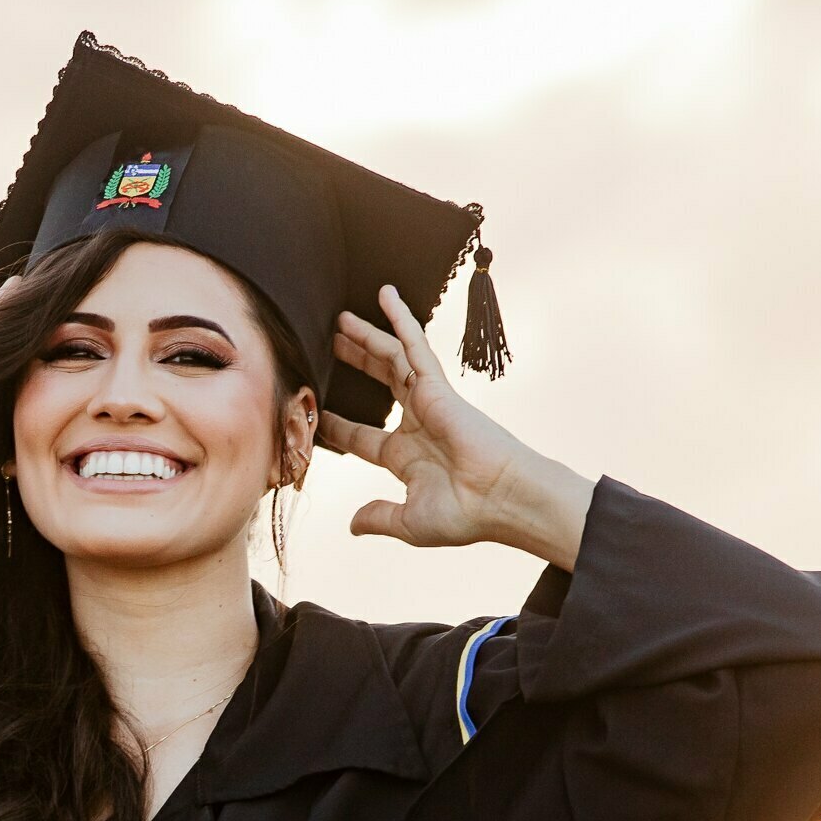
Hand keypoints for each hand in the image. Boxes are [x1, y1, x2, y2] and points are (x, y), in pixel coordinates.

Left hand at [317, 284, 539, 548]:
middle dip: (355, 365)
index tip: (318, 415)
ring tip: (340, 321)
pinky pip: (414, 346)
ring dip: (367, 338)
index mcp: (406, 457)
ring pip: (391, 360)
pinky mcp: (438, 386)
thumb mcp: (409, 522)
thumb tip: (351, 525)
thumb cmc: (466, 515)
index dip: (340, 425)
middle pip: (378, 385)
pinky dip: (401, 320)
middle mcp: (417, 424)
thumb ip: (378, 517)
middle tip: (330, 346)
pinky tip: (385, 296)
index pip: (363, 436)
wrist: (502, 500)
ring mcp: (428, 402)